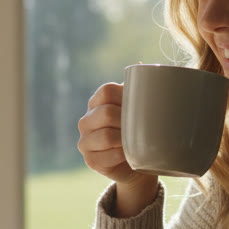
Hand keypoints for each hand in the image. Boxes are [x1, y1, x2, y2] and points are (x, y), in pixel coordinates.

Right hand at [78, 82, 157, 216]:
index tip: (142, 106)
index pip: (107, 91)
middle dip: (127, 120)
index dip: (126, 97)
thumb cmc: (142, 132)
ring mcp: (86, 141)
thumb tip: (143, 65)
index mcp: (97, 102)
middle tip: (143, 127)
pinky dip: (123, 156)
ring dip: (126, 140)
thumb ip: (140, 91)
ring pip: (106, 136)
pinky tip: (131, 155)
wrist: (141, 163)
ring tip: (137, 142)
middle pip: (106, 113)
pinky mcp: (91, 160)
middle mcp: (87, 120)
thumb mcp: (141, 110)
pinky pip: (108, 156)